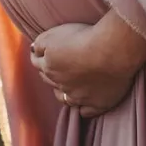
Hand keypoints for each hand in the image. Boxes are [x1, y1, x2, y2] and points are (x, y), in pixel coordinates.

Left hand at [30, 22, 145, 117]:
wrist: (112, 50)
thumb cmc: (86, 37)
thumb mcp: (55, 33)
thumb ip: (41, 43)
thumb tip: (34, 49)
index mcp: (50, 65)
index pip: (38, 62)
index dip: (39, 56)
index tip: (40, 52)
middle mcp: (61, 84)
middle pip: (50, 80)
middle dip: (50, 74)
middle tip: (55, 67)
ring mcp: (79, 96)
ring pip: (65, 98)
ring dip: (63, 93)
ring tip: (67, 87)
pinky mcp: (97, 103)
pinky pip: (86, 112)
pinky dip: (83, 108)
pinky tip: (84, 105)